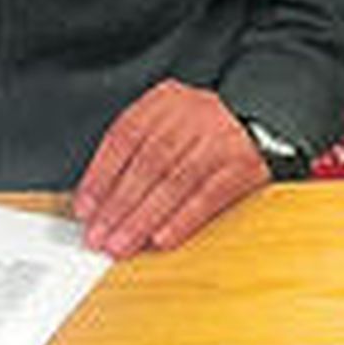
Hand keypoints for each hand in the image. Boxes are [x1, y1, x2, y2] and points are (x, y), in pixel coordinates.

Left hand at [72, 81, 269, 257]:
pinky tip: (162, 238)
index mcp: (165, 100)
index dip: (100, 175)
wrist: (258, 115)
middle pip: (148, 163)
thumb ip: (133, 152)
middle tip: (99, 236)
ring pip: (175, 182)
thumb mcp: (165, 120)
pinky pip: (209, 196)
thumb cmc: (201, 129)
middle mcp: (192, 114)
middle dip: (119, 205)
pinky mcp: (243, 164)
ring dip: (145, 218)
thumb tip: (97, 201)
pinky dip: (183, 220)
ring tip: (123, 243)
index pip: (124, 136)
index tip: (85, 209)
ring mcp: (219, 138)